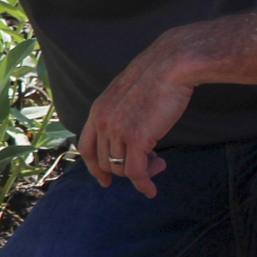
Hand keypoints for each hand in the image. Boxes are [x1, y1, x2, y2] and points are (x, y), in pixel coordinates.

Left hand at [78, 39, 196, 198]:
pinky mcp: (136, 138)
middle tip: (148, 166)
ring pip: (120, 168)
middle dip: (123, 170)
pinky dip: (143, 184)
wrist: (171, 66)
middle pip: (104, 161)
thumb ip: (121, 113)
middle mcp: (101, 122)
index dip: (94, 166)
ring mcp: (116, 130)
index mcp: (97, 110)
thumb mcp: (128, 95)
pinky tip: (151, 190)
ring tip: (160, 163)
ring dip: (141, 173)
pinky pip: (135, 172)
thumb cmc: (157, 78)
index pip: (85, 146)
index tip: (104, 179)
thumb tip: (129, 133)